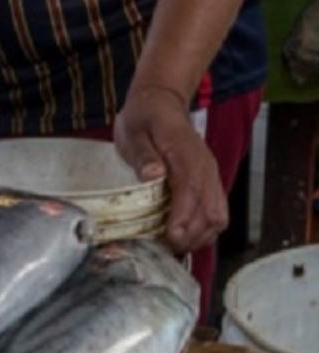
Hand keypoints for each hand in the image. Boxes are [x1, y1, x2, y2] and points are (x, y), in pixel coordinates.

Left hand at [114, 84, 227, 252]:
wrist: (161, 102)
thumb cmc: (145, 118)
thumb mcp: (135, 130)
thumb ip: (143, 154)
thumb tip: (152, 175)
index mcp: (186, 154)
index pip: (192, 190)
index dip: (184, 217)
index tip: (172, 237)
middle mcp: (205, 167)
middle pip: (211, 210)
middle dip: (192, 234)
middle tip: (165, 249)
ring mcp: (209, 176)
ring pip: (217, 215)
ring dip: (198, 236)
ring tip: (172, 249)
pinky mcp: (207, 183)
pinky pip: (213, 212)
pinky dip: (201, 230)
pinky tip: (181, 239)